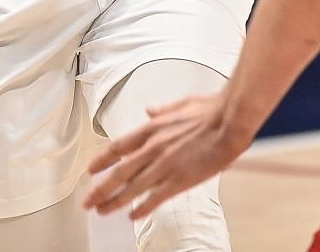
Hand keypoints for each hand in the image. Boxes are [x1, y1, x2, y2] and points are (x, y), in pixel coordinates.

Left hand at [82, 91, 254, 219]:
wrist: (230, 120)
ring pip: (132, 189)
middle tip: (88, 201)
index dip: (102, 160)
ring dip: (115, 202)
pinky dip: (142, 208)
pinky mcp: (179, 180)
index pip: (119, 147)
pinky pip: (155, 198)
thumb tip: (150, 110)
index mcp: (154, 128)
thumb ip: (163, 110)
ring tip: (103, 211)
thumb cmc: (213, 110)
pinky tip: (133, 215)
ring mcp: (165, 166)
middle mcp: (153, 148)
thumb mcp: (183, 104)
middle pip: (119, 173)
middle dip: (101, 189)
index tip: (92, 170)